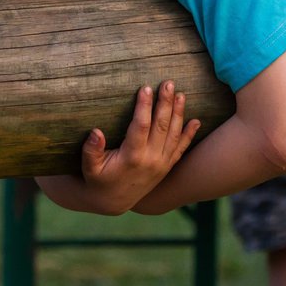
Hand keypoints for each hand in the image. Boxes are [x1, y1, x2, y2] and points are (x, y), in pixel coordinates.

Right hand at [37, 80, 199, 213]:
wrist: (113, 202)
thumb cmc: (99, 180)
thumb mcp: (89, 168)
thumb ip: (91, 151)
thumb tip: (96, 132)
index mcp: (132, 157)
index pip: (141, 126)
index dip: (144, 106)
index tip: (145, 88)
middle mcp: (151, 160)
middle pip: (162, 126)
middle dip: (165, 103)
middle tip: (168, 83)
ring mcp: (161, 164)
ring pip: (174, 135)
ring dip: (179, 113)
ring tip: (181, 94)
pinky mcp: (166, 167)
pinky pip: (181, 149)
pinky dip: (189, 135)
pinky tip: (196, 121)